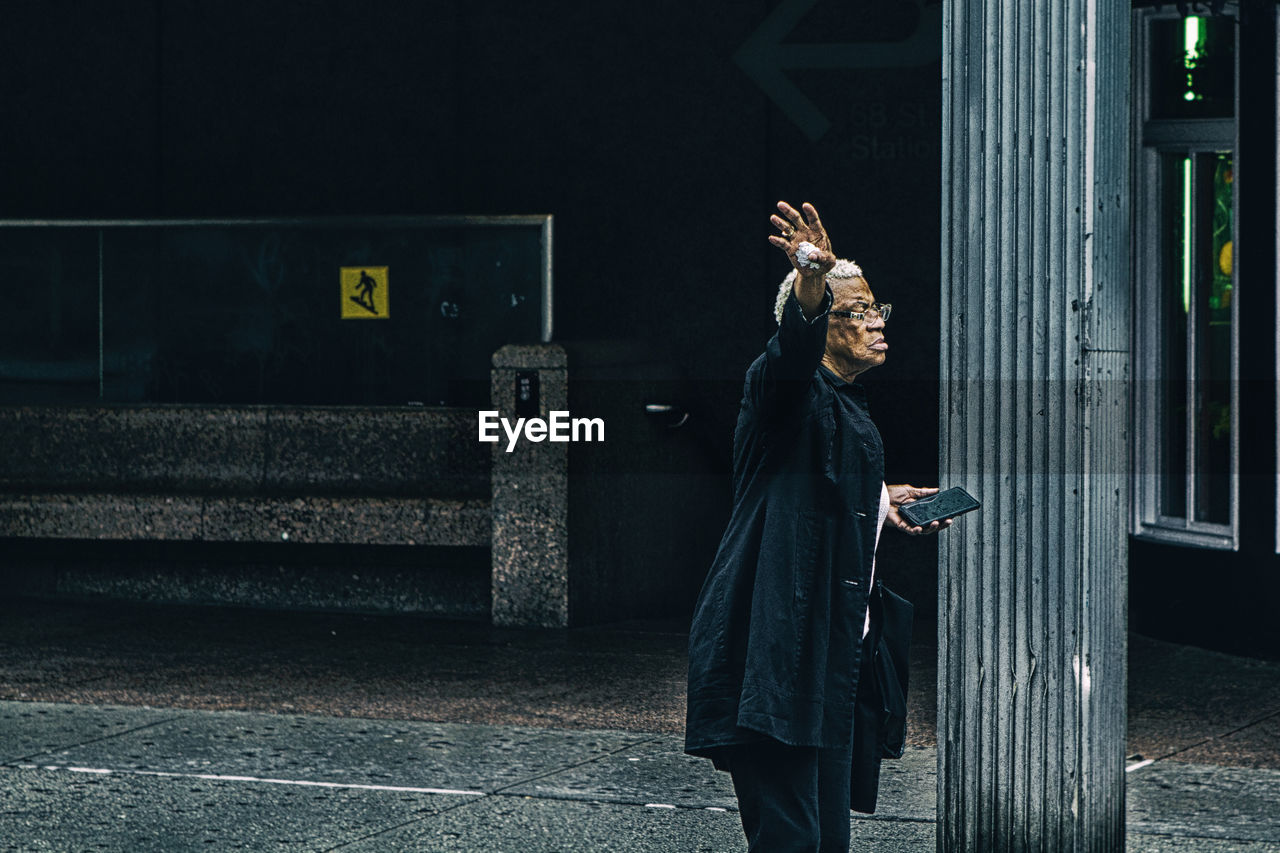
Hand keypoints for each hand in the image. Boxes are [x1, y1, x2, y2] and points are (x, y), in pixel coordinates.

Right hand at [768, 201, 834, 317]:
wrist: (815, 270)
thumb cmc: (825, 262)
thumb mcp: (829, 261)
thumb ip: (823, 258)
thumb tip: (811, 256)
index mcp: (817, 231)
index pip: (813, 219)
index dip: (809, 212)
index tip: (805, 206)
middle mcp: (805, 232)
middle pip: (796, 219)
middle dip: (788, 212)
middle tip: (780, 204)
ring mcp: (796, 240)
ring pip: (787, 229)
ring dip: (780, 223)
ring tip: (773, 217)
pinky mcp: (790, 249)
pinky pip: (783, 244)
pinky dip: (777, 241)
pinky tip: (771, 238)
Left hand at [884, 484, 953, 535]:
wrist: (879, 496)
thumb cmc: (892, 494)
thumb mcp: (910, 491)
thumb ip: (923, 492)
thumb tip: (937, 490)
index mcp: (920, 510)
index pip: (934, 515)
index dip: (943, 516)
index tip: (953, 514)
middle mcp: (916, 518)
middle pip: (931, 525)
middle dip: (942, 524)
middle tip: (949, 521)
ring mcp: (909, 522)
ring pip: (923, 530)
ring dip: (931, 528)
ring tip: (937, 523)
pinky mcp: (901, 526)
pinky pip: (910, 530)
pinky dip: (916, 530)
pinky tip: (920, 528)